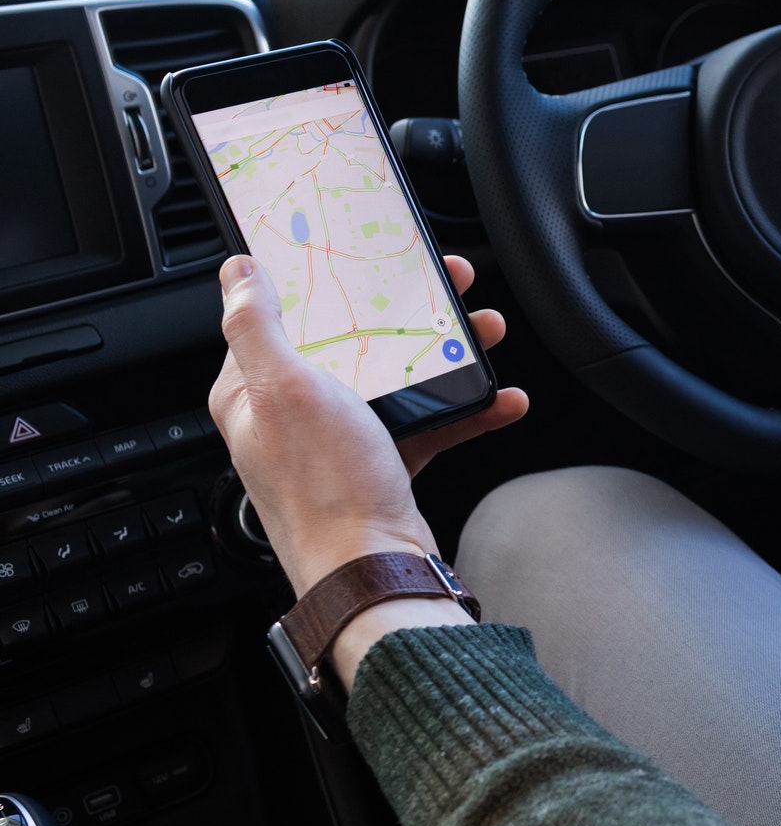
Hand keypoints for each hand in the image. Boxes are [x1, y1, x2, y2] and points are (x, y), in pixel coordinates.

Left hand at [208, 253, 528, 598]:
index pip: (287, 317)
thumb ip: (257, 327)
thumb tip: (237, 272)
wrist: (373, 570)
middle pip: (353, 341)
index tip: (367, 255)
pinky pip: (429, 425)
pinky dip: (466, 410)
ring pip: (398, 378)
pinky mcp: (382, 467)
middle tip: (446, 285)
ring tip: (485, 333)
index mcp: (257, 391)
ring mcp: (341, 443)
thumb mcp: (287, 389)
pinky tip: (498, 399)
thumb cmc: (325, 488)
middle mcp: (296, 415)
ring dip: (446, 354)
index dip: (328, 281)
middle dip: (405, 312)